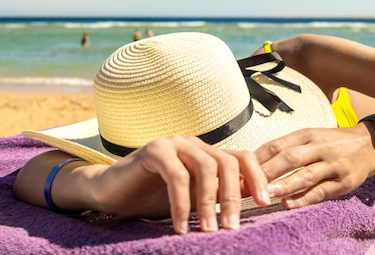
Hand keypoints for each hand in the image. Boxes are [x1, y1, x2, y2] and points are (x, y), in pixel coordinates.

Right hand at [91, 135, 270, 233]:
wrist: (110, 193)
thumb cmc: (153, 197)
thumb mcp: (191, 199)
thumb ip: (216, 196)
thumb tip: (251, 202)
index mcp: (207, 153)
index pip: (242, 157)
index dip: (257, 177)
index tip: (264, 202)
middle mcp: (194, 144)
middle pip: (227, 162)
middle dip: (233, 196)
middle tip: (232, 228)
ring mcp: (174, 143)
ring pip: (206, 166)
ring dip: (209, 202)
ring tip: (209, 231)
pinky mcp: (154, 150)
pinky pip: (177, 176)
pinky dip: (182, 203)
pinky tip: (181, 226)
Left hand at [255, 125, 374, 208]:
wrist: (370, 144)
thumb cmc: (332, 142)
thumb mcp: (311, 137)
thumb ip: (287, 147)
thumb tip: (254, 161)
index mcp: (307, 134)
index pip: (277, 144)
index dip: (257, 157)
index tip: (238, 169)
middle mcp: (319, 147)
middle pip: (289, 158)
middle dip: (266, 172)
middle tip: (245, 184)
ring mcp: (332, 164)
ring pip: (305, 175)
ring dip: (283, 185)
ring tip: (265, 194)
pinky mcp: (344, 181)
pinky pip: (321, 191)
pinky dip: (304, 198)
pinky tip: (289, 204)